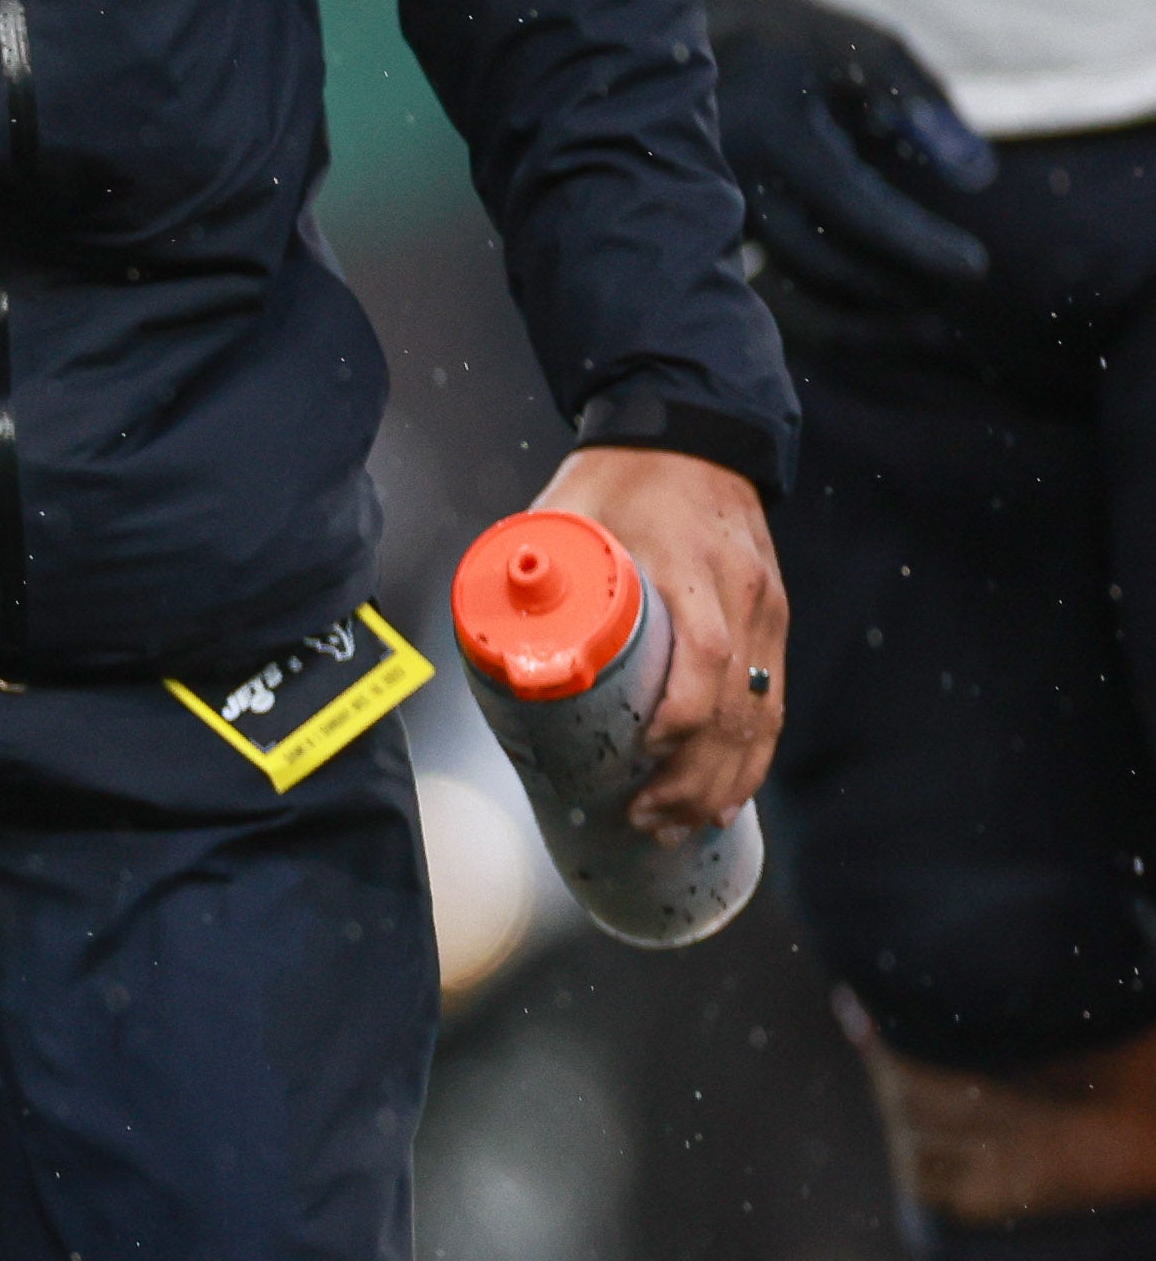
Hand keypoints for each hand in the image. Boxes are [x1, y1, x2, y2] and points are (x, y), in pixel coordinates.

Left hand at [539, 445, 786, 840]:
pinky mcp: (773, 622)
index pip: (705, 656)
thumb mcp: (567, 514)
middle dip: (696, 775)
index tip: (642, 756)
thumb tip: (486, 642)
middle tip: (646, 818)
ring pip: (761, 713)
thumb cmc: (619, 480)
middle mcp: (743, 594)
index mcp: (694, 569)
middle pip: (736, 704)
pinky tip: (728, 798)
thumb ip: (528, 570)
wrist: (693, 434)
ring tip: (681, 826)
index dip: (680, 716)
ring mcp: (767, 611)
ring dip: (725, 781)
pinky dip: (753, 756)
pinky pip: (773, 700)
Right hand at [711, 0, 994, 325]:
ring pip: (787, 287)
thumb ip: (926, 104)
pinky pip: (769, 289)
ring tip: (924, 305)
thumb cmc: (802, 46)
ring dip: (860, 307)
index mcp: (770, 132)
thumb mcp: (871, 51)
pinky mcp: (708, 236)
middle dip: (890, 287)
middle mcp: (730, 182)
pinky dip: (825, 304)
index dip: (914, 245)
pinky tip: (876, 300)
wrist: (699, 50)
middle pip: (817, 262)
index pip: (853, 207)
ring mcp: (708, 215)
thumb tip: (978, 175)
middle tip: (954, 291)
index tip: (974, 268)